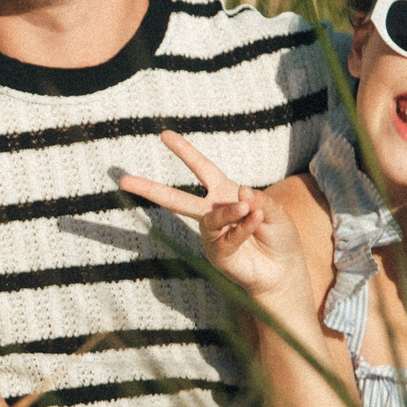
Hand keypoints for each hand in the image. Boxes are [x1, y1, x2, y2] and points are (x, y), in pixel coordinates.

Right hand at [120, 130, 304, 306]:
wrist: (283, 271)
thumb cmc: (279, 237)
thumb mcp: (275, 211)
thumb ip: (260, 199)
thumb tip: (240, 191)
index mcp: (224, 195)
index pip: (202, 168)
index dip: (185, 151)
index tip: (164, 134)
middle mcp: (213, 214)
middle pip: (176, 199)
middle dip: (150, 189)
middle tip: (123, 180)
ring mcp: (212, 236)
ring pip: (211, 218)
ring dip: (230, 213)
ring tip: (248, 211)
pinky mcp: (217, 255)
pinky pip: (228, 237)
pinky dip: (243, 228)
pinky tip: (256, 221)